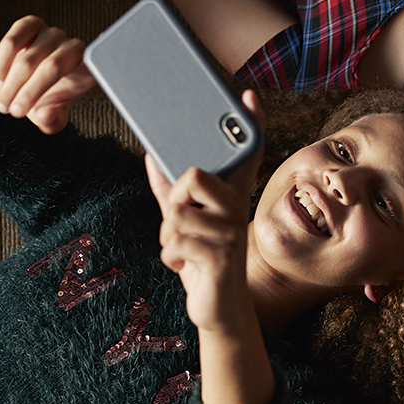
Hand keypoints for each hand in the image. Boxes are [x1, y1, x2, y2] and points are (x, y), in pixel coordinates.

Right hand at [0, 16, 94, 133]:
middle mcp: (73, 47)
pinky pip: (12, 42)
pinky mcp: (31, 25)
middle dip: (29, 92)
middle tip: (14, 112)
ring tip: (4, 103)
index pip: (94, 66)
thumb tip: (48, 116)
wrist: (21, 83)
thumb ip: (52, 120)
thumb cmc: (43, 100)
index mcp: (86, 70)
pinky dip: (2, 63)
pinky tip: (0, 79)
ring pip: (28, 57)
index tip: (92, 61)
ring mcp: (52, 34)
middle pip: (53, 67)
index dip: (95, 61)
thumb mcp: (50, 117)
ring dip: (11, 83)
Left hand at [145, 92, 265, 332]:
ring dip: (167, 237)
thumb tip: (151, 157)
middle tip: (183, 222)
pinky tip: (185, 267)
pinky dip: (169, 257)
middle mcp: (237, 209)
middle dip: (174, 200)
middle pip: (193, 175)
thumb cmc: (200, 259)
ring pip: (175, 215)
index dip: (251, 125)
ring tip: (184, 251)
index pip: (246, 155)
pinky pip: (174, 242)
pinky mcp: (221, 258)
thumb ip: (168, 192)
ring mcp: (232, 233)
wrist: (218, 308)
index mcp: (232, 196)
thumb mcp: (183, 222)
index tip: (250, 96)